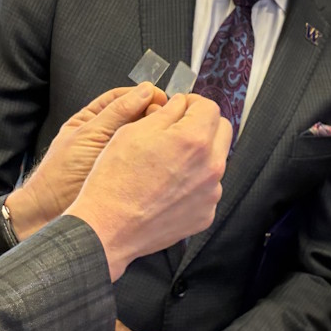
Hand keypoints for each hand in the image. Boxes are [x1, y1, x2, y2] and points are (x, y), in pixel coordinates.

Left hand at [7, 84, 166, 239]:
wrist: (51, 213)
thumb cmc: (60, 174)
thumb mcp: (88, 135)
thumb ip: (116, 113)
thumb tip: (144, 91)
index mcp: (93, 119)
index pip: (121, 98)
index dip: (141, 95)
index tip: (160, 97)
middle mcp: (108, 135)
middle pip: (136, 116)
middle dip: (151, 113)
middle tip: (165, 116)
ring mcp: (119, 155)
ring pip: (143, 136)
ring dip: (155, 132)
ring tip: (167, 133)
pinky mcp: (130, 174)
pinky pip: (146, 159)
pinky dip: (157, 153)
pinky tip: (166, 152)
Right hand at [67, 93, 229, 280]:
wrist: (108, 227)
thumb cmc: (115, 179)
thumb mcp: (133, 131)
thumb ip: (165, 113)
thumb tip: (180, 104)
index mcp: (194, 139)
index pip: (210, 108)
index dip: (193, 103)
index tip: (181, 108)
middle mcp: (210, 166)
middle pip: (222, 131)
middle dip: (203, 124)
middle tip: (178, 129)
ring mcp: (210, 193)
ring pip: (215, 161)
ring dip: (199, 155)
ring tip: (169, 163)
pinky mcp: (205, 214)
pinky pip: (207, 189)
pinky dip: (194, 183)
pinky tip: (168, 187)